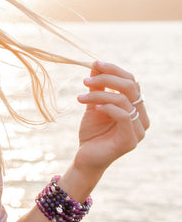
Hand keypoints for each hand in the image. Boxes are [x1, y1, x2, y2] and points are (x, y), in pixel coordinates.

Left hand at [74, 60, 148, 177]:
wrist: (85, 158)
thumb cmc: (92, 132)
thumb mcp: (94, 105)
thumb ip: (97, 88)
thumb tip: (95, 65)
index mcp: (137, 108)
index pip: (131, 81)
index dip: (114, 70)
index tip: (94, 63)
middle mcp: (142, 118)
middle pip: (131, 87)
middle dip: (107, 78)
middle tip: (85, 80)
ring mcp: (139, 130)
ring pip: (124, 100)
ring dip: (99, 95)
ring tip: (80, 97)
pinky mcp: (130, 140)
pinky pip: (124, 116)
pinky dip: (107, 107)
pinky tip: (93, 108)